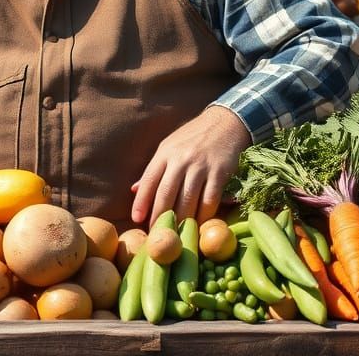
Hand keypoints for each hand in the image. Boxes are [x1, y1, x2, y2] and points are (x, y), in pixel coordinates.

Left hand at [131, 105, 251, 226]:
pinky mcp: (220, 173)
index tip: (137, 219)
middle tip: (159, 235)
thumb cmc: (193, 137)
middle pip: (166, 194)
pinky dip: (204, 216)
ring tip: (178, 234)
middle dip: (160, 217)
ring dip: (182, 221)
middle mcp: (181, 159)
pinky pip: (209, 200)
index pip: (149, 179)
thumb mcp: (169, 147)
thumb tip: (134, 190)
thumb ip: (154, 170)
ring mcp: (201, 166)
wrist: (225, 122)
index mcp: (165, 152)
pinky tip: (200, 224)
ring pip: (188, 201)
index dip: (141, 201)